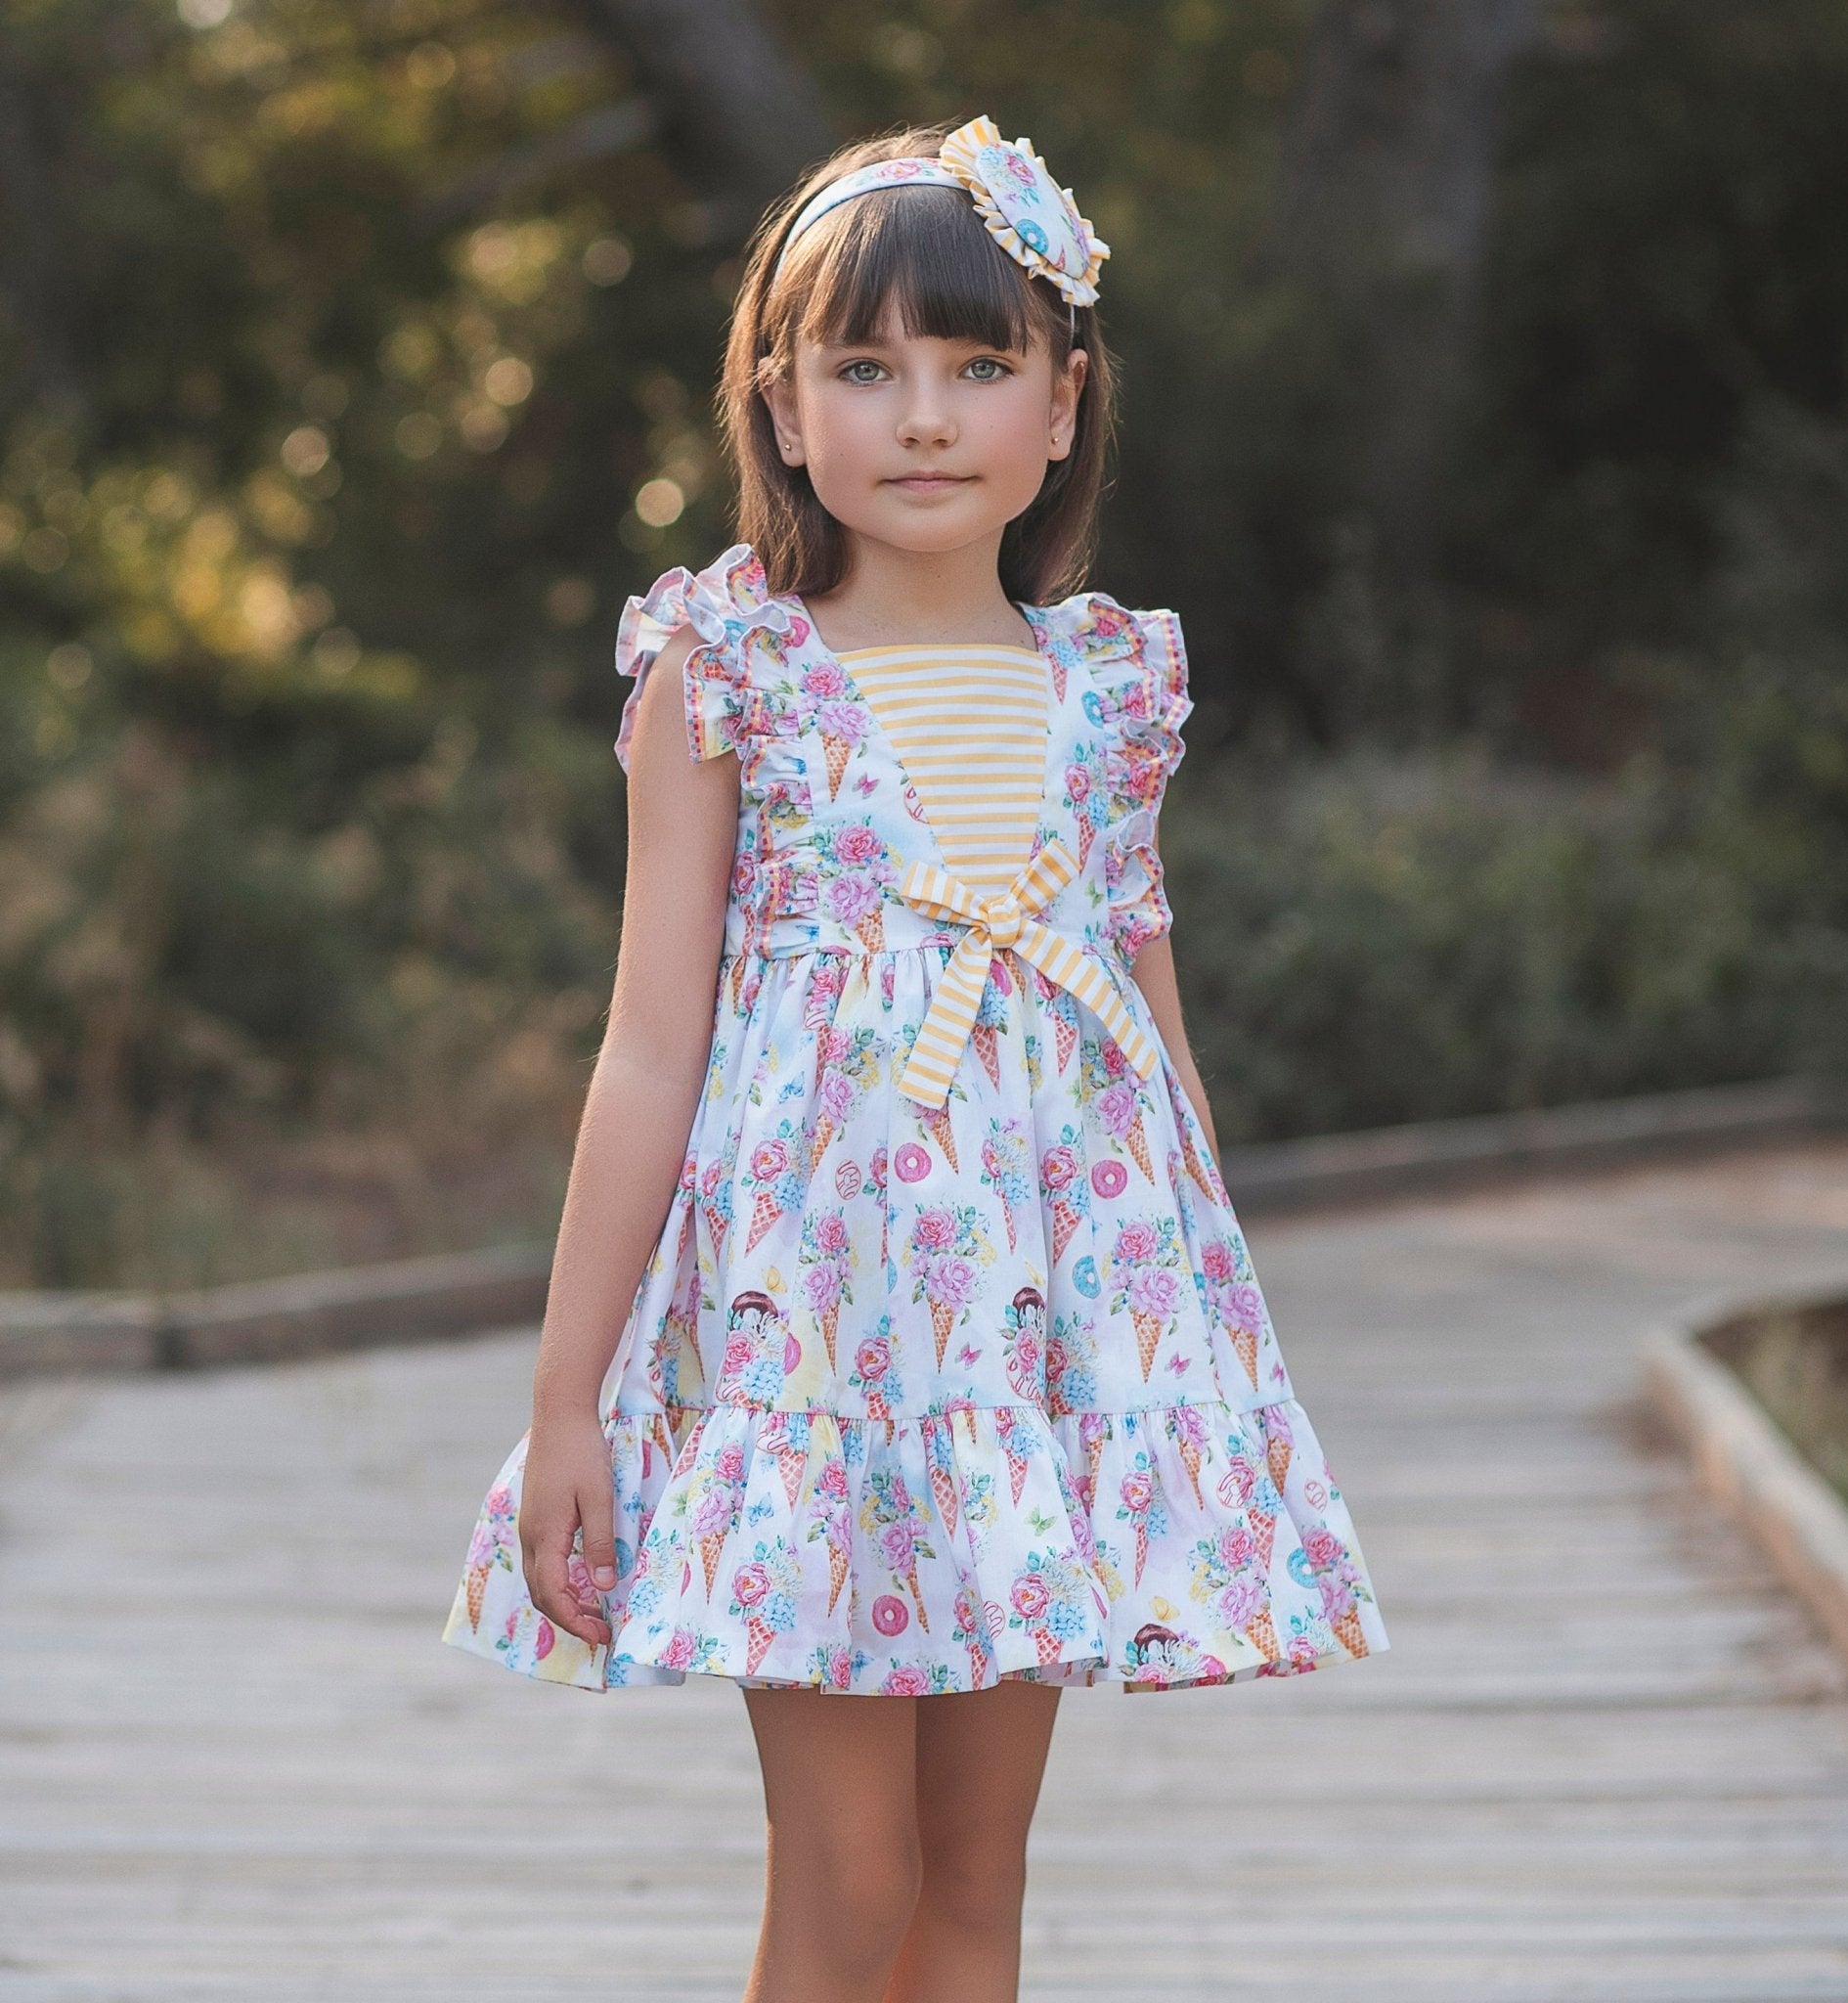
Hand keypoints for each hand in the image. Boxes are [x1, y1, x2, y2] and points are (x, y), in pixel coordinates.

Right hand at [519, 1411, 620, 1649]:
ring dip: (563, 1601)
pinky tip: (581, 1577)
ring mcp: (530, 1525)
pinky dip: (559, 1581)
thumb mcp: (600, 1498)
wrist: (560, 1415)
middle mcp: (531, 1536)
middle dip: (569, 1618)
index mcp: (545, 1536)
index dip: (576, 1621)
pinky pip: (542, 1561)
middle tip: (601, 1630)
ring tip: (594, 1610)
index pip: (554, 1596)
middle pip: (542, 1594)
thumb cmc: (582, 1452)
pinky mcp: (536, 1515)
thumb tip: (604, 1587)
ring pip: (540, 1579)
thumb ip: (600, 1543)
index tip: (601, 1637)